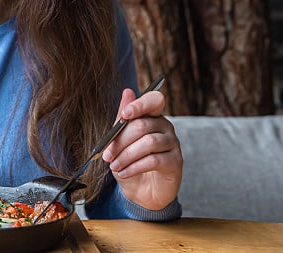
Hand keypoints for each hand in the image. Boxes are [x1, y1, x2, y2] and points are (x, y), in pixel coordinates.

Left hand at [101, 87, 182, 210]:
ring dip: (126, 155)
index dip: (140, 104)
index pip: (153, 100)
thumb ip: (122, 119)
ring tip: (114, 166)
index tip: (124, 114)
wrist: (140, 191)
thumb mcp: (120, 140)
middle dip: (120, 141)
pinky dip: (134, 167)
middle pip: (142, 125)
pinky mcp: (175, 161)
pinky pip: (154, 160)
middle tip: (107, 155)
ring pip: (148, 143)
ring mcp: (173, 143)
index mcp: (152, 116)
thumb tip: (127, 92)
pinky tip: (123, 172)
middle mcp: (165, 126)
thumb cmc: (129, 162)